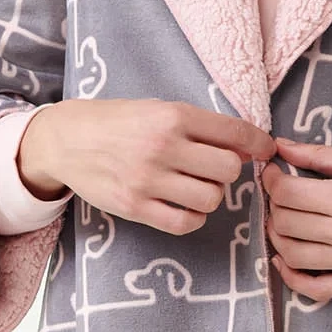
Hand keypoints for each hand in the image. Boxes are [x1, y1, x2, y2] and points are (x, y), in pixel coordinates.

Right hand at [19, 99, 275, 234]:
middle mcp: (162, 146)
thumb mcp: (158, 109)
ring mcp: (148, 179)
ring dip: (211, 195)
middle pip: (229, 169)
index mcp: (172, 116)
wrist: (66, 140)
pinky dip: (194, 218)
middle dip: (229, 170)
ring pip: (211, 198)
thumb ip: (200, 125)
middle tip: (214, 169)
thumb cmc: (118, 122)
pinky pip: (185, 223)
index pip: (235, 133)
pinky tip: (186, 207)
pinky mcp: (134, 207)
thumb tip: (250, 147)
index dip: (259, 144)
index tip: (265, 151)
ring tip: (196, 186)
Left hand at [261, 136, 331, 300]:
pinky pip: (316, 289)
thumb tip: (280, 147)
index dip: (272, 181)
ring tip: (283, 221)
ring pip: (293, 255)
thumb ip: (320, 155)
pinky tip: (284, 260)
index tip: (274, 172)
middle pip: (284, 223)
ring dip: (277, 237)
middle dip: (273, 206)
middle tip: (281, 194)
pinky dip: (292, 278)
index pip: (286, 193)